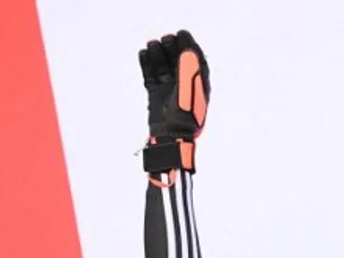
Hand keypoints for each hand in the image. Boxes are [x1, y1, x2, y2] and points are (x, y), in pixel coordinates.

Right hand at [139, 30, 210, 174]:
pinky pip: (151, 76)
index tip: (182, 33)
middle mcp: (185, 88)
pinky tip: (144, 53)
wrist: (170, 139)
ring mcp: (169, 92)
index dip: (189, 46)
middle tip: (166, 38)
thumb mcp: (189, 91)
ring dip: (158, 54)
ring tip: (152, 43)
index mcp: (199, 86)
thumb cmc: (185, 118)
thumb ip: (188, 70)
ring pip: (163, 68)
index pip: (196, 61)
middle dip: (172, 48)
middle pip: (178, 62)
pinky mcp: (156, 96)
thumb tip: (188, 50)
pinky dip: (147, 65)